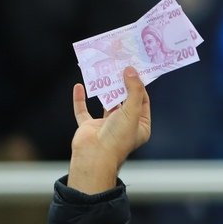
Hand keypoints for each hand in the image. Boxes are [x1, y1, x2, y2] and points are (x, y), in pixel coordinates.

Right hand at [68, 67, 151, 193]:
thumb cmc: (118, 136)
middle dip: (121, 85)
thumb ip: (133, 90)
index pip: (143, 101)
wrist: (94, 156)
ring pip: (105, 104)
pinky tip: (79, 86)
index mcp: (140, 126)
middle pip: (124, 100)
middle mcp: (124, 125)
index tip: (135, 70)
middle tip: (119, 67)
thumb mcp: (132, 111)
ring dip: (103, 90)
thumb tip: (131, 71)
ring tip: (103, 72)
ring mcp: (105, 126)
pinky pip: (83, 110)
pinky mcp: (89, 126)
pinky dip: (80, 99)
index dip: (139, 86)